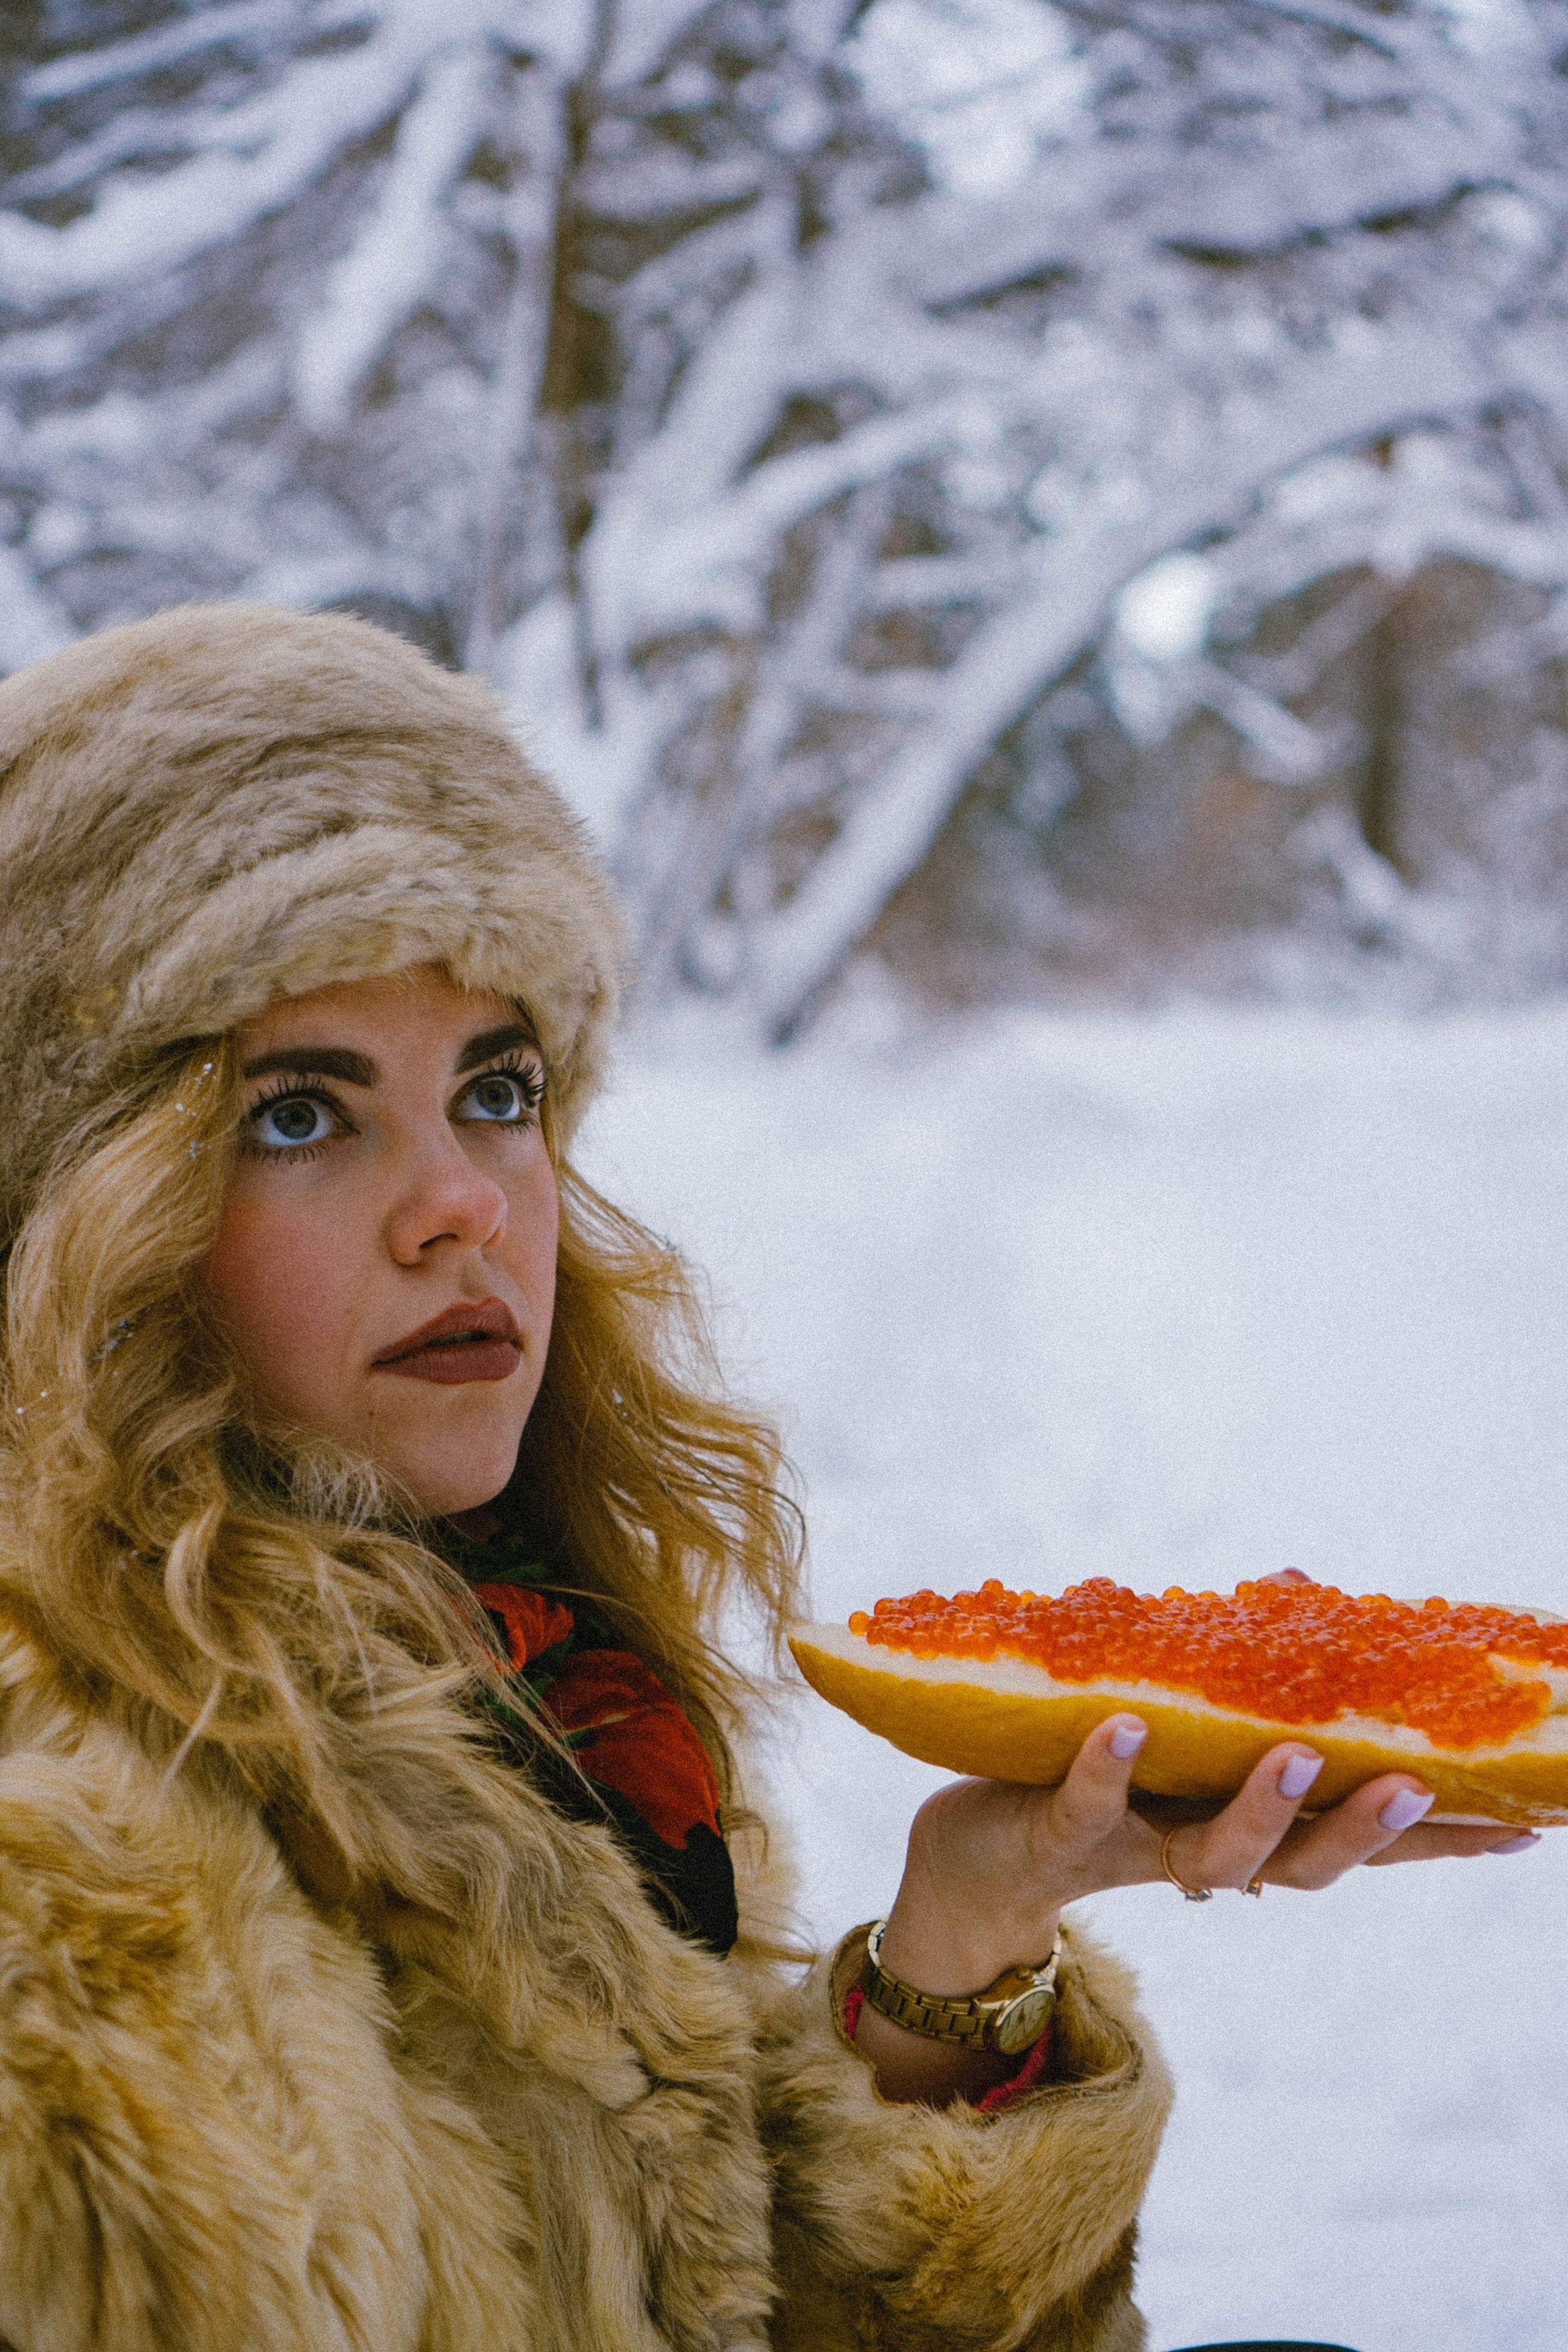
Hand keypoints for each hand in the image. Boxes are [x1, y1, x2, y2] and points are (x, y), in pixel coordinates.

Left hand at [855, 1717, 1537, 2102]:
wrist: (974, 1860)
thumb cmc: (1091, 1776)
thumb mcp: (1177, 1723)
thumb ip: (1238, 1671)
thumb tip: (1298, 1586)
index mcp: (1247, 1828)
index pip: (1360, 1846)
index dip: (1440, 1842)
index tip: (1524, 1826)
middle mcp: (1205, 1855)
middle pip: (1308, 1866)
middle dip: (1367, 1831)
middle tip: (1419, 1788)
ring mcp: (1135, 1851)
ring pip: (1217, 1857)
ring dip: (1261, 1808)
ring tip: (1293, 1754)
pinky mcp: (1056, 1837)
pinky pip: (1089, 1806)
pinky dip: (1108, 1767)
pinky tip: (1127, 1726)